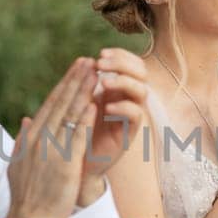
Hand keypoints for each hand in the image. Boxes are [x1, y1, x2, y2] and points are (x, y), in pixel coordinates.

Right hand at [4, 59, 95, 217]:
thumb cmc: (26, 196)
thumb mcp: (18, 163)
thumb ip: (23, 138)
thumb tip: (27, 118)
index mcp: (30, 137)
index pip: (49, 105)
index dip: (64, 85)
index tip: (75, 69)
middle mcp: (39, 139)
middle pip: (60, 103)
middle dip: (75, 80)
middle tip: (88, 60)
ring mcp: (51, 150)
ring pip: (69, 114)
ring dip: (83, 91)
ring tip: (95, 73)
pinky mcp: (64, 163)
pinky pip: (76, 136)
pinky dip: (85, 118)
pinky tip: (95, 103)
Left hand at [80, 47, 147, 204]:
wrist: (75, 163)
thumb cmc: (75, 131)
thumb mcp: (78, 103)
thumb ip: (83, 84)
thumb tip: (83, 60)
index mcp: (115, 88)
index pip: (129, 63)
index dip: (118, 55)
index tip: (99, 54)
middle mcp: (126, 98)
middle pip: (140, 72)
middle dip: (122, 64)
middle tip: (101, 63)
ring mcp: (129, 115)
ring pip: (141, 91)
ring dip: (124, 82)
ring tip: (104, 83)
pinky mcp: (129, 133)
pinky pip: (136, 115)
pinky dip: (123, 107)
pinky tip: (106, 108)